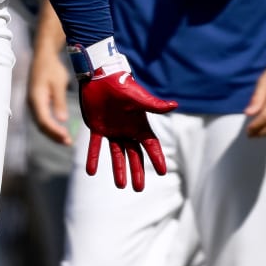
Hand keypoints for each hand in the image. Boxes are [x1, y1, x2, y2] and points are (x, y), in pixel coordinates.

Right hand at [27, 43, 73, 144]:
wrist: (43, 56)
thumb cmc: (52, 68)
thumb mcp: (59, 84)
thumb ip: (59, 102)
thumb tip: (62, 119)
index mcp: (36, 98)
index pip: (44, 120)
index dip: (54, 131)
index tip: (66, 137)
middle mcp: (32, 103)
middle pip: (41, 125)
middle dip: (53, 135)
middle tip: (68, 142)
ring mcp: (33, 103)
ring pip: (40, 123)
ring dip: (52, 132)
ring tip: (65, 139)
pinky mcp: (36, 102)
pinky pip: (41, 118)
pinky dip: (50, 126)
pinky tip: (59, 129)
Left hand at [78, 68, 176, 190]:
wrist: (101, 76)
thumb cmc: (122, 85)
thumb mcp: (139, 98)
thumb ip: (154, 105)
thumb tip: (175, 105)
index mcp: (139, 124)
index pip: (151, 145)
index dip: (156, 158)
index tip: (162, 172)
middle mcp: (127, 130)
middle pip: (134, 155)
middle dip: (137, 171)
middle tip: (138, 188)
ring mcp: (112, 130)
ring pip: (117, 154)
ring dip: (118, 170)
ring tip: (121, 186)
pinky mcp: (96, 128)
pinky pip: (94, 146)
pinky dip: (93, 158)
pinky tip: (91, 172)